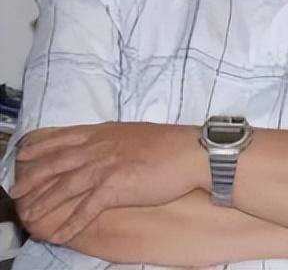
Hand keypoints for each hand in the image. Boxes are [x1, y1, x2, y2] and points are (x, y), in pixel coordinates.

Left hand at [12, 121, 204, 243]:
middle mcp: (100, 147)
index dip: (41, 147)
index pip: (64, 138)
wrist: (189, 152)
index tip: (24, 155)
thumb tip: (104, 145)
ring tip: (29, 215)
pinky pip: (87, 208)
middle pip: (58, 162)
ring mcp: (107, 166)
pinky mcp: (117, 186)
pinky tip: (58, 234)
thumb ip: (113, 139)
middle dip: (34, 177)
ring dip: (45, 201)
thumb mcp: (134, 133)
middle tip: (16, 191)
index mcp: (104, 133)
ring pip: (67, 185)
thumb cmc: (167, 143)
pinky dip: (71, 222)